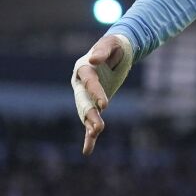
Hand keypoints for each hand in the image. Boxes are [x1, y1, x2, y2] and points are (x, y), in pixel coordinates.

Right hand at [71, 34, 133, 155]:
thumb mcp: (110, 45)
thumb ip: (102, 51)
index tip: (105, 105)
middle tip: (98, 127)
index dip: (96, 93)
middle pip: (83, 101)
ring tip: (96, 134)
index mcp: (83, 70)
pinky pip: (89, 122)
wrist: (115, 52)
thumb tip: (94, 60)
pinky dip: (89, 136)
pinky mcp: (94, 104)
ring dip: (90, 125)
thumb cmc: (113, 46)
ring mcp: (86, 96)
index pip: (89, 83)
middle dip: (90, 115)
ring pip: (86, 113)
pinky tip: (87, 150)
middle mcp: (80, 85)